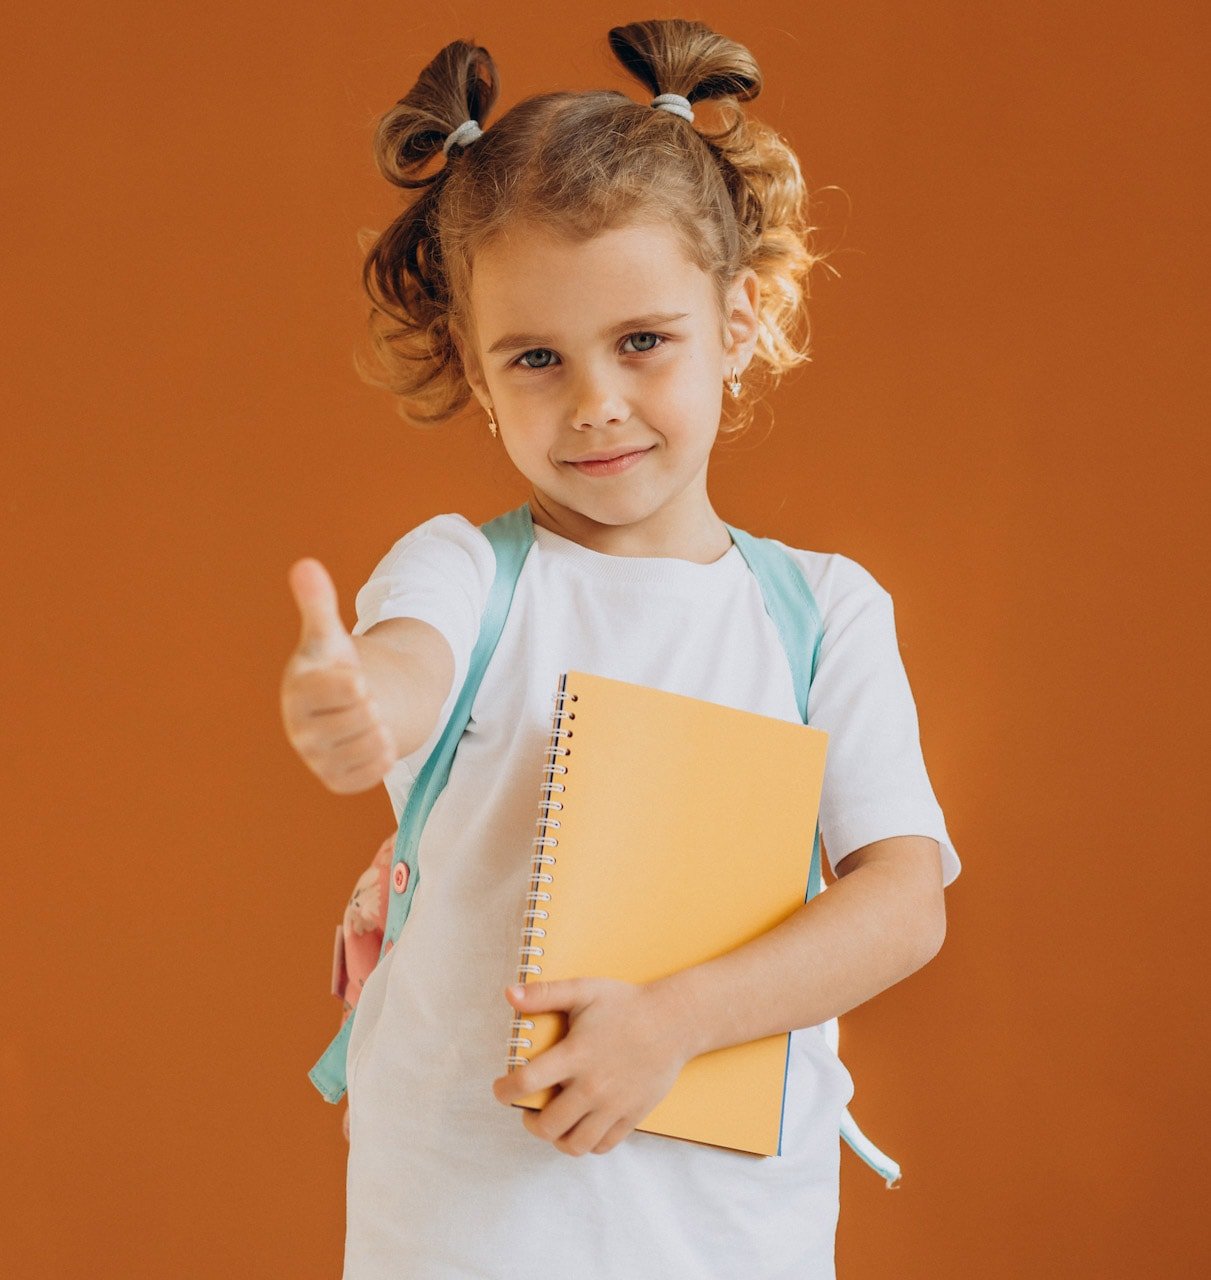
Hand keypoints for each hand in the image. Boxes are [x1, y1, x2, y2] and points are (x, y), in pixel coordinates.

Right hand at [280, 558, 397, 793]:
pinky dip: (384, 756)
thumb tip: (305, 564)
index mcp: (297, 692)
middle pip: (363, 718)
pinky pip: (374, 773)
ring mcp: (317, 759)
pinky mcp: (336, 780)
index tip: (355, 677)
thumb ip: (318, 602)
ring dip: (383, 730)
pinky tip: (376, 740)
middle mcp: (300, 731)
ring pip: (372, 746)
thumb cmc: (335, 666)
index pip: (344, 687)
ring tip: (372, 719)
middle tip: (364, 700)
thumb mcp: (330, 634)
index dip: (359, 681)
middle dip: (374, 705)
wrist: (346, 708)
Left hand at [492, 977, 691, 1156]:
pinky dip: (585, 1142)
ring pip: (573, 1144)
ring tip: (553, 1123)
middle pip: (547, 1125)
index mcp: (576, 1055)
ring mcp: (613, 1105)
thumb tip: (509, 994)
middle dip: (529, 1121)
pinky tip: (580, 1126)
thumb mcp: (584, 990)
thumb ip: (545, 994)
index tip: (501, 1089)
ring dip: (555, 1138)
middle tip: (528, 1109)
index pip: (527, 1083)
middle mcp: (592, 1086)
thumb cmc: (626, 1004)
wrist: (674, 1021)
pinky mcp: (632, 1116)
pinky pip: (602, 1145)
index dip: (505, 1091)